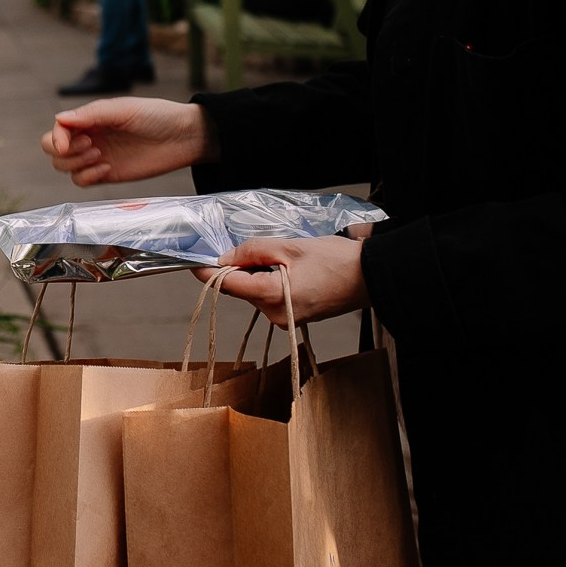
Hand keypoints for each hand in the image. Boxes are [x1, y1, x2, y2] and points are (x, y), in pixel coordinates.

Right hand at [40, 97, 208, 186]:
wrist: (184, 138)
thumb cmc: (157, 116)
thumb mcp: (123, 110)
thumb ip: (91, 115)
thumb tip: (59, 119)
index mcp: (90, 118)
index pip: (57, 129)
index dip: (57, 138)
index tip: (67, 144)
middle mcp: (89, 136)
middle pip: (53, 150)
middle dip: (63, 152)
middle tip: (90, 146)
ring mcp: (96, 156)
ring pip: (65, 167)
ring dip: (76, 164)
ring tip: (100, 155)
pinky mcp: (107, 174)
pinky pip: (81, 181)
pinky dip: (87, 177)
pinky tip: (105, 168)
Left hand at [196, 236, 369, 327]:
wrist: (373, 278)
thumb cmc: (336, 261)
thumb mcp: (290, 247)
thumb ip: (254, 250)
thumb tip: (227, 257)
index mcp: (271, 297)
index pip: (228, 285)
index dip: (208, 271)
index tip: (193, 261)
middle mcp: (275, 314)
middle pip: (242, 288)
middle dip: (241, 267)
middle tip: (257, 247)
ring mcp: (285, 319)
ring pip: (257, 292)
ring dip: (258, 273)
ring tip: (285, 256)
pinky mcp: (295, 318)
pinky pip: (272, 297)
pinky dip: (271, 281)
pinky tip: (290, 268)